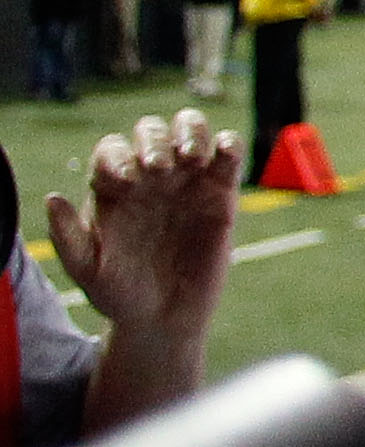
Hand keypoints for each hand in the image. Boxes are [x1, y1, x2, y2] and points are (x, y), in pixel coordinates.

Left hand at [49, 108, 236, 343]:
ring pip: (191, 129)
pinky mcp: (221, 192)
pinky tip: (224, 152)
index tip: (127, 182)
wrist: (164, 317)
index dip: (118, 156)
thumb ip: (67, 237)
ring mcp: (187, 181)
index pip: (112, 150)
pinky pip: (229, 155)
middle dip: (154, 141)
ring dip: (192, 132)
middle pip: (150, 131)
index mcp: (113, 188)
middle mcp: (150, 177)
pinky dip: (230, 144)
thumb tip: (52, 198)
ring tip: (190, 157)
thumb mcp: (87, 269)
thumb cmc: (119, 293)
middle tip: (158, 170)